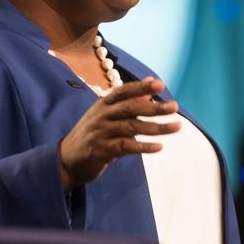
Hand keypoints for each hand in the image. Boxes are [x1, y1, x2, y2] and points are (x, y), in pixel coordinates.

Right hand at [58, 77, 180, 190]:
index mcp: (103, 104)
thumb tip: (149, 91)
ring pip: (132, 127)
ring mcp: (100, 133)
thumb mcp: (106, 117)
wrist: (66, 160)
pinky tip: (158, 147)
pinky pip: (125, 147)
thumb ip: (127, 105)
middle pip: (131, 108)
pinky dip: (143, 146)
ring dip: (156, 127)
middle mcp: (101, 116)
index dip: (141, 87)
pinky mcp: (101, 150)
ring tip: (176, 127)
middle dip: (154, 107)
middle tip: (174, 106)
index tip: (160, 83)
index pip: (123, 91)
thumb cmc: (93, 135)